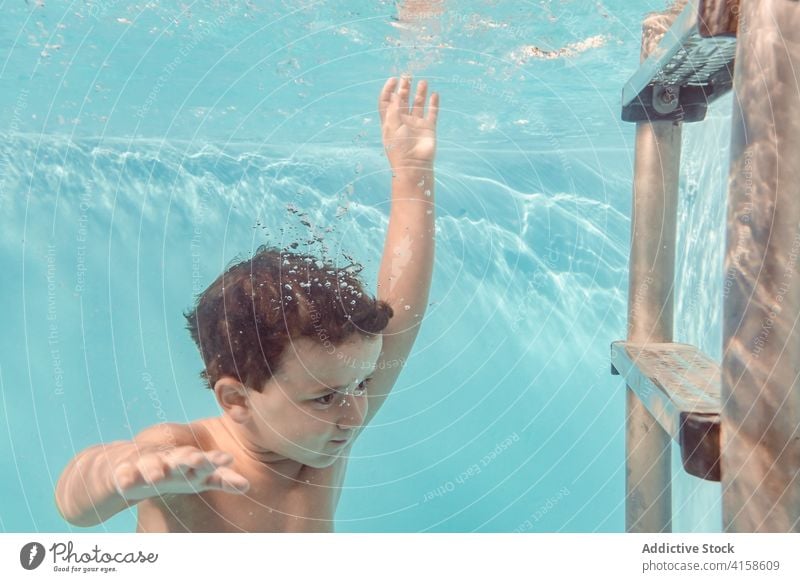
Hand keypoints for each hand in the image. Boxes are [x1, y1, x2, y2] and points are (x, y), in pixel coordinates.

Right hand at [112, 446, 249, 501]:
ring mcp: (146, 464)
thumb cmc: (171, 473)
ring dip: (154, 469)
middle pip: (180, 458)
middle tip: (197, 459)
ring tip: (157, 476)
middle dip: (189, 459)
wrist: (127, 465)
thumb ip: (220, 480)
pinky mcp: (123, 470)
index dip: (215, 460)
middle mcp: (169, 461)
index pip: (204, 461)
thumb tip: (247, 485)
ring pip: (151, 464)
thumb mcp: (195, 478)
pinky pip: (123, 474)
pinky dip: (124, 477)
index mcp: (188, 463)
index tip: (228, 459)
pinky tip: (124, 481)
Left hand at [379, 75, 438, 173]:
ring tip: (422, 81)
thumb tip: (396, 93)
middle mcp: (403, 121)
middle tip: (408, 76)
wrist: (414, 165)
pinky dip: (434, 103)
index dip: (389, 90)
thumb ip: (394, 109)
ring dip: (419, 92)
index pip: (387, 101)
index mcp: (390, 121)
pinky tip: (434, 94)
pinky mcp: (429, 128)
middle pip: (403, 100)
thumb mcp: (392, 127)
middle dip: (404, 87)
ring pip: (418, 104)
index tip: (393, 80)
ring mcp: (416, 124)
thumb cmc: (398, 149)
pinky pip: (432, 113)